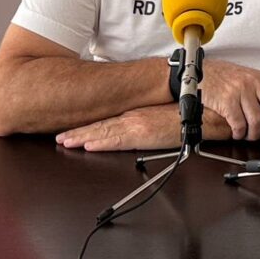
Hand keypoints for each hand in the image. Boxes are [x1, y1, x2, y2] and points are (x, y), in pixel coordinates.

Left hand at [56, 105, 179, 151]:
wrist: (200, 113)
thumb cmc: (184, 115)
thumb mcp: (159, 117)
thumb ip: (144, 122)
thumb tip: (135, 131)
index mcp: (134, 114)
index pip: (105, 121)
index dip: (86, 127)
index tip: (71, 131)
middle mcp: (131, 117)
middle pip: (99, 126)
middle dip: (77, 133)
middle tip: (59, 138)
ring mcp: (135, 124)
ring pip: (102, 133)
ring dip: (82, 138)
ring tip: (65, 142)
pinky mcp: (142, 134)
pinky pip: (116, 140)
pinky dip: (100, 142)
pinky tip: (87, 146)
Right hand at [201, 59, 259, 139]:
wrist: (201, 72)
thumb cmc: (225, 77)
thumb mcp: (248, 77)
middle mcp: (254, 83)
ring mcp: (241, 91)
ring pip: (258, 120)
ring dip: (254, 134)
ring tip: (249, 133)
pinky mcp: (227, 101)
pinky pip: (240, 124)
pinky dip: (239, 133)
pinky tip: (237, 132)